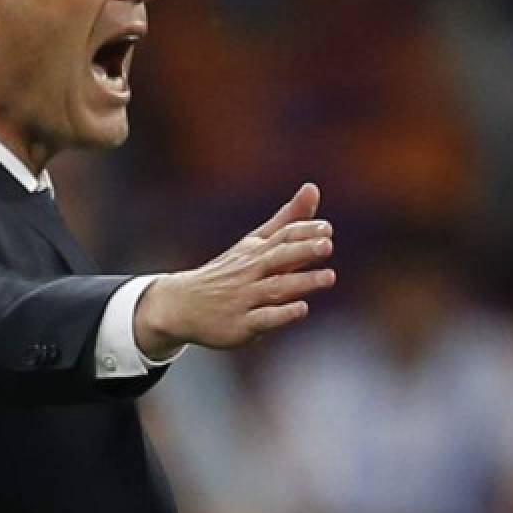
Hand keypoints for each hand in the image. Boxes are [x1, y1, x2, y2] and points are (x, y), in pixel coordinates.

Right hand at [134, 183, 334, 357]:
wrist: (183, 304)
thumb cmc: (229, 271)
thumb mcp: (255, 242)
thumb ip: (288, 219)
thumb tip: (313, 187)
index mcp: (256, 251)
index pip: (282, 237)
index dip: (304, 232)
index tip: (326, 229)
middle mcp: (250, 272)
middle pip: (279, 258)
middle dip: (302, 251)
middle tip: (327, 245)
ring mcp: (245, 298)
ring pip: (275, 288)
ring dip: (301, 282)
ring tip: (329, 277)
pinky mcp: (241, 325)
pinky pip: (263, 319)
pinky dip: (281, 314)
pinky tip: (301, 309)